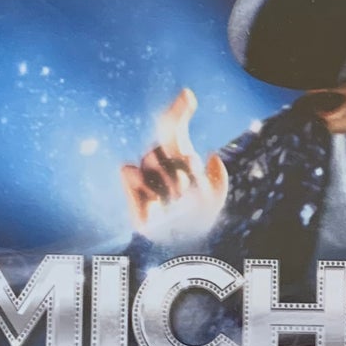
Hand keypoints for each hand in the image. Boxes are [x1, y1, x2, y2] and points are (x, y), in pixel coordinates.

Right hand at [120, 88, 227, 231]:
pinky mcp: (131, 192)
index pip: (172, 127)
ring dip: (168, 181)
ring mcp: (143, 176)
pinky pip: (128, 170)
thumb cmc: (196, 224)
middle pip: (164, 145)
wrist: (175, 249)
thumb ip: (217, 180)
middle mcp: (158, 162)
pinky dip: (139, 178)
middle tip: (190, 188)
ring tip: (177, 202)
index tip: (187, 96)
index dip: (179, 110)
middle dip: (182, 166)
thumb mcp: (214, 202)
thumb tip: (210, 157)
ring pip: (151, 158)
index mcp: (176, 157)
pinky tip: (154, 196)